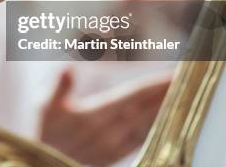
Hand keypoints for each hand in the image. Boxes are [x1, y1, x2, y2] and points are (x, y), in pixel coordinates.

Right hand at [38, 68, 169, 166]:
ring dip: (163, 110)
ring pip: (146, 125)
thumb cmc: (41, 132)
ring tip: (178, 97)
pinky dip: (153, 128)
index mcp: (95, 115)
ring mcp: (113, 146)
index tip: (175, 74)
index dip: (155, 85)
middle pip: (146, 110)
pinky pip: (141, 140)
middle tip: (186, 80)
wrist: (40, 164)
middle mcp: (109, 132)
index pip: (132, 96)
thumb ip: (58, 87)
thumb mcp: (44, 106)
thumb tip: (66, 68)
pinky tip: (161, 122)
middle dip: (166, 94)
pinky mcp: (112, 156)